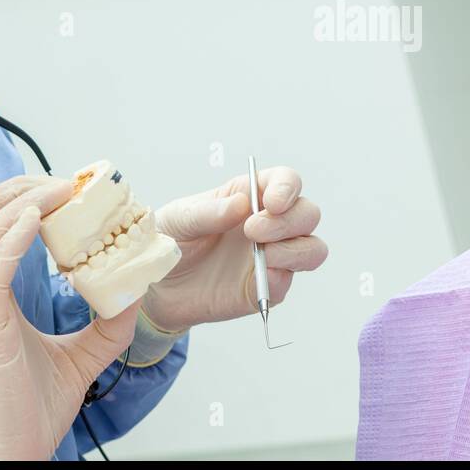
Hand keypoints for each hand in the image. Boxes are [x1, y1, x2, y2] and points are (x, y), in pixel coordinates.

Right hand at [0, 176, 139, 460]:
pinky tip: (37, 218)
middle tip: (67, 182)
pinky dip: (12, 234)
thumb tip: (137, 291)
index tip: (71, 190)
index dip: (28, 200)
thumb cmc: (31, 411)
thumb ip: (106, 323)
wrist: (13, 453)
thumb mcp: (82, 355)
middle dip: (20, 187)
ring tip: (60, 190)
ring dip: (20, 199)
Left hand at [141, 166, 325, 332]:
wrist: (157, 287)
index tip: (272, 203)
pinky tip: (260, 278)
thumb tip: (242, 204)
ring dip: (295, 250)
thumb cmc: (170, 241)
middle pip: (307, 214)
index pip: (286, 182)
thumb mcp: (178, 219)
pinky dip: (280, 279)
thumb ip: (208, 211)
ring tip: (263, 255)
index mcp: (250, 196)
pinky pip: (287, 283)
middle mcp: (269, 224)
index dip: (287, 188)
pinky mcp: (266, 288)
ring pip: (312, 249)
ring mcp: (271, 257)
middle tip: (253, 231)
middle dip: (289, 221)